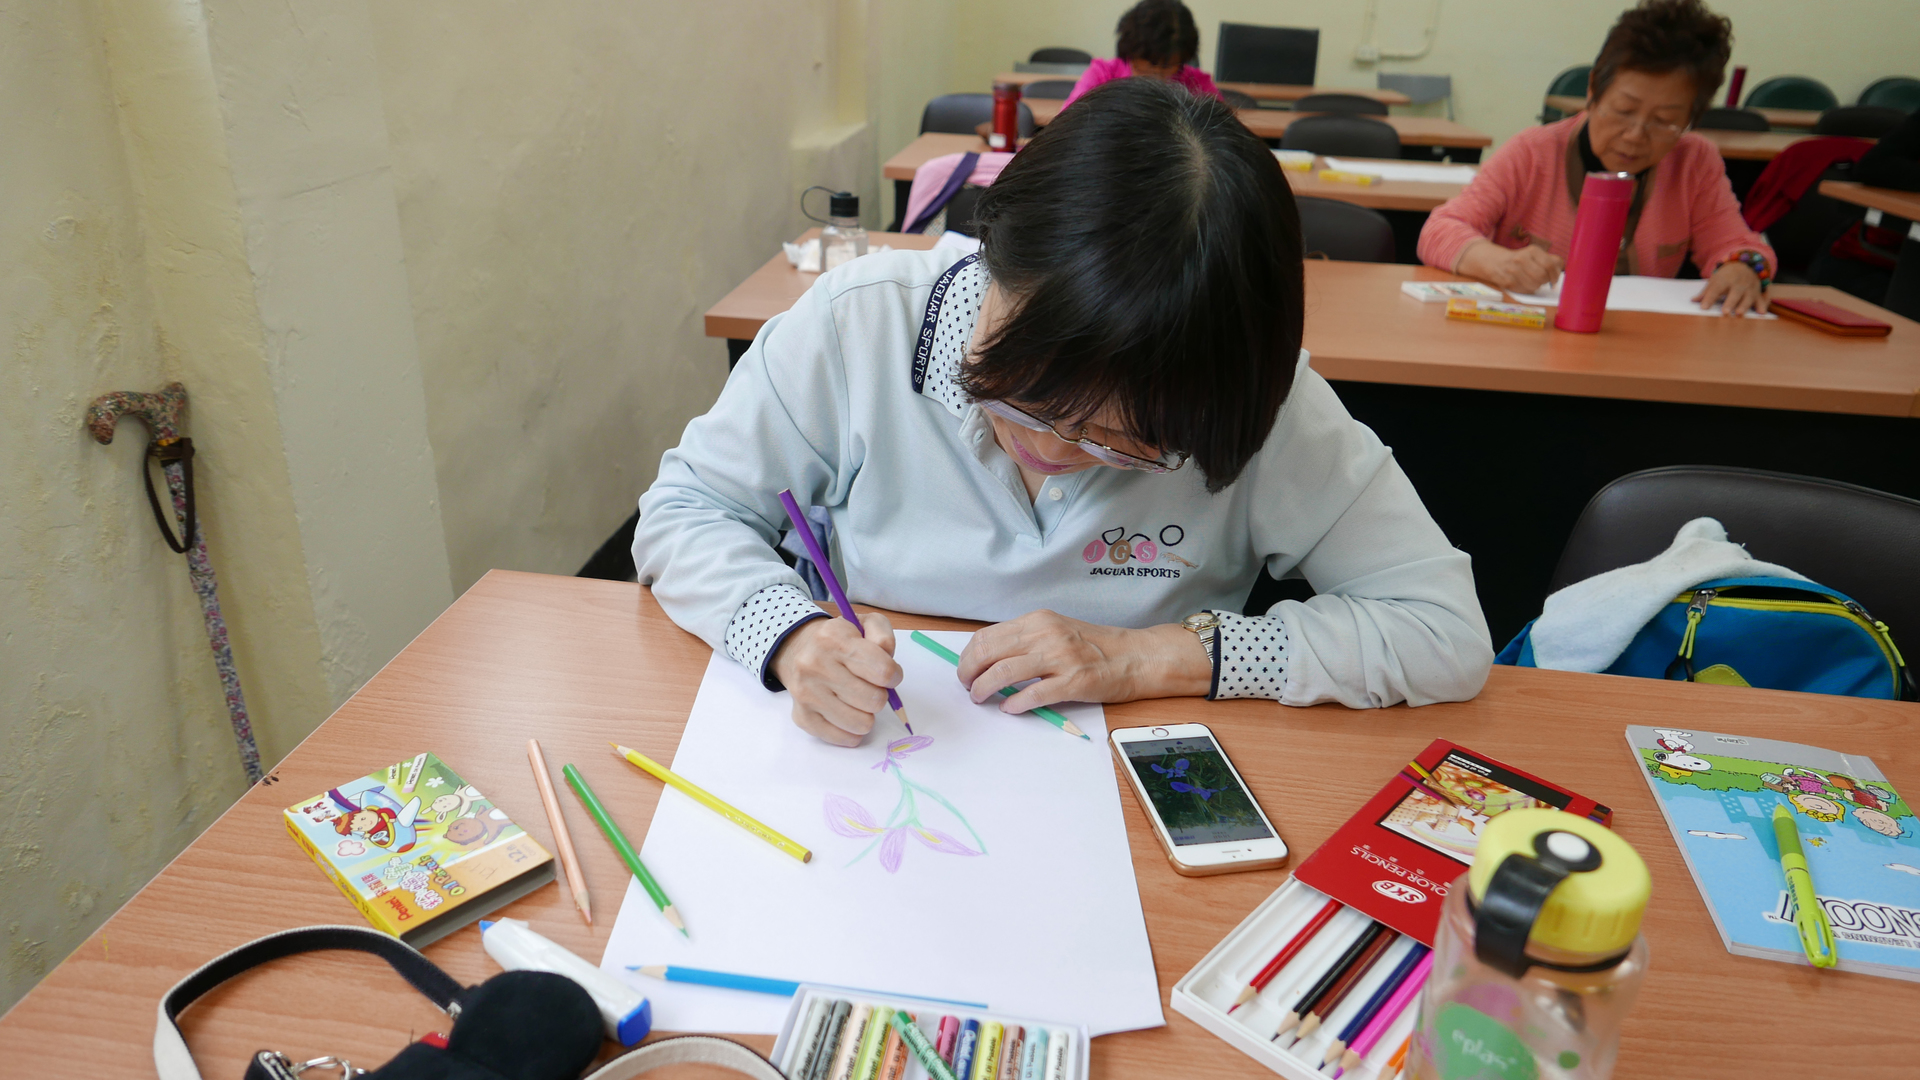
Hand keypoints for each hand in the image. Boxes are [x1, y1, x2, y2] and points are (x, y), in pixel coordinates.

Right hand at [769, 612, 900, 746]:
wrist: (798, 649)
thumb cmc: (840, 640)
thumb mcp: (865, 623)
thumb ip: (884, 636)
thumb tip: (889, 668)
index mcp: (833, 639)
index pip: (882, 671)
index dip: (894, 676)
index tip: (889, 674)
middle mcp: (814, 666)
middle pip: (874, 700)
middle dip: (879, 694)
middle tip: (870, 685)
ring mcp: (806, 694)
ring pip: (861, 723)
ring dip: (867, 714)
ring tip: (858, 699)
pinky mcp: (803, 717)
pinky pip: (843, 738)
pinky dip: (852, 731)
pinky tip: (848, 713)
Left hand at [955, 610, 1210, 713]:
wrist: (1136, 657)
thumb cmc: (1095, 647)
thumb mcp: (1057, 631)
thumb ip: (1026, 640)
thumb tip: (989, 658)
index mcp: (1039, 620)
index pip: (988, 635)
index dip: (969, 656)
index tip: (966, 670)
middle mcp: (1046, 634)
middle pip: (989, 652)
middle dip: (969, 673)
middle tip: (968, 687)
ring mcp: (1060, 657)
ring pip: (1005, 672)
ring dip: (984, 689)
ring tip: (980, 698)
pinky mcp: (1074, 682)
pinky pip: (1033, 694)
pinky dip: (1015, 704)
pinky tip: (1009, 709)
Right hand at [1455, 240, 1565, 294]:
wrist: (1494, 262)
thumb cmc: (1520, 259)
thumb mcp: (1534, 254)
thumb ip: (1550, 259)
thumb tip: (1560, 269)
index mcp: (1532, 250)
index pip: (1550, 265)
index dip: (1555, 275)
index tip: (1555, 279)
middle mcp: (1522, 259)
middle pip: (1542, 276)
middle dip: (1545, 281)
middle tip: (1544, 281)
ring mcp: (1513, 271)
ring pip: (1534, 285)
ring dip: (1537, 286)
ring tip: (1533, 282)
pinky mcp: (1508, 282)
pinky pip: (1525, 290)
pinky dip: (1528, 289)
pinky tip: (1524, 284)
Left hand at [1695, 261, 1766, 316]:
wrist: (1746, 264)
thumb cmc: (1727, 276)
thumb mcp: (1715, 280)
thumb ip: (1706, 292)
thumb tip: (1693, 301)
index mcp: (1725, 279)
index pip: (1716, 289)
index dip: (1709, 298)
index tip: (1703, 308)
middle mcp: (1739, 283)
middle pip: (1734, 293)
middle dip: (1730, 302)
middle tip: (1724, 312)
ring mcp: (1750, 288)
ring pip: (1748, 297)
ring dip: (1744, 305)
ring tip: (1738, 313)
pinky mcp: (1758, 292)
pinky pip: (1761, 299)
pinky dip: (1762, 305)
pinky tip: (1761, 312)